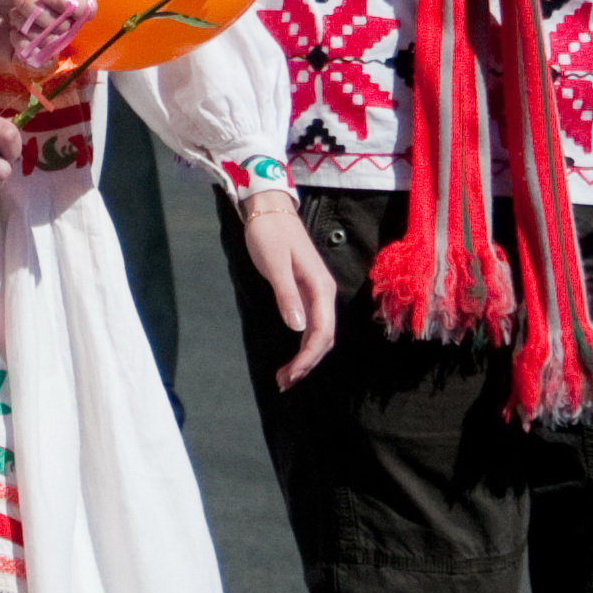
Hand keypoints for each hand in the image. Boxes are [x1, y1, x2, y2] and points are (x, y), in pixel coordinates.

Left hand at [241, 188, 343, 384]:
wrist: (269, 209)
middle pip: (324, 338)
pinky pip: (310, 325)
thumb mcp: (274, 264)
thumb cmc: (270, 234)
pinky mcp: (305, 292)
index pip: (322, 332)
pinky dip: (301, 344)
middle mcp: (323, 293)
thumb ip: (286, 295)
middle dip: (306, 363)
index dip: (308, 357)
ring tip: (284, 377)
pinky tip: (291, 356)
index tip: (291, 375)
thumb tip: (297, 328)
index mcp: (320, 287)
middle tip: (283, 383)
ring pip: (318, 334)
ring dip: (304, 357)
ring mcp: (316, 293)